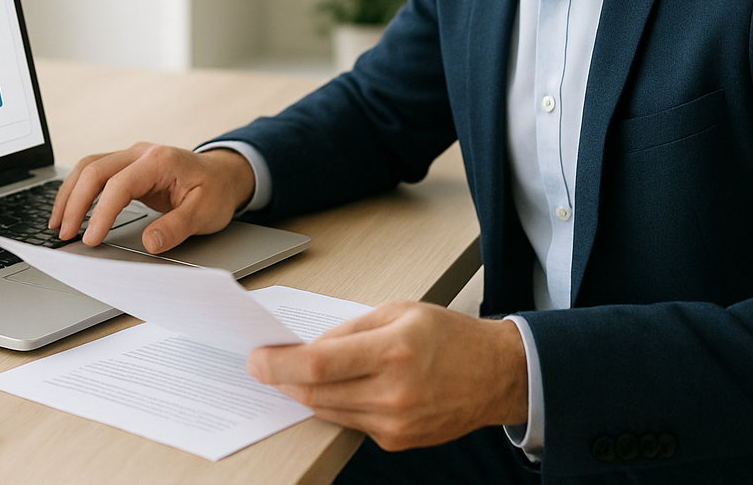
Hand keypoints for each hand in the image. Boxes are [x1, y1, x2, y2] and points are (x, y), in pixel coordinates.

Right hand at [47, 142, 255, 252]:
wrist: (224, 175)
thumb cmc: (215, 192)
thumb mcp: (205, 213)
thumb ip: (176, 227)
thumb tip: (149, 243)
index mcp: (161, 161)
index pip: (120, 184)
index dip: (101, 213)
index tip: (90, 239)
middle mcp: (141, 153)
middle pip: (94, 169)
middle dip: (74, 203)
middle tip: (64, 234)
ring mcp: (132, 156)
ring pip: (88, 167)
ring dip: (70, 194)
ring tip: (57, 224)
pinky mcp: (127, 166)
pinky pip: (94, 172)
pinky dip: (78, 190)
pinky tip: (70, 209)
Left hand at [246, 301, 529, 450]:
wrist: (495, 375)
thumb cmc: (449, 336)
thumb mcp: (399, 311)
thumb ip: (350, 329)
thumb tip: (309, 347)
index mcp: (394, 350)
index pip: (319, 364)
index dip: (279, 364)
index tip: (257, 359)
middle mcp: (394, 391)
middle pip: (316, 393)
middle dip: (283, 380)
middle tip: (265, 367)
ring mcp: (395, 422)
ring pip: (328, 411)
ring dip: (307, 393)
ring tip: (300, 374)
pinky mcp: (397, 441)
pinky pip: (351, 423)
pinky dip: (337, 405)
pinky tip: (340, 389)